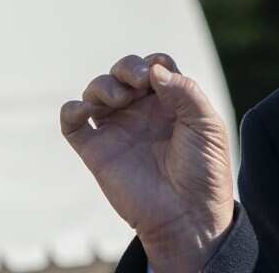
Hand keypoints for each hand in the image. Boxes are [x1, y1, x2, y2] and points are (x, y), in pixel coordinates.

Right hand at [61, 53, 234, 272]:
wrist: (187, 215)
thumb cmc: (203, 171)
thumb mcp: (206, 125)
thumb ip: (185, 91)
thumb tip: (154, 70)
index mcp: (171, 102)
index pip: (155, 67)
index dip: (154, 64)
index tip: (158, 78)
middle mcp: (142, 112)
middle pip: (124, 72)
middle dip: (127, 67)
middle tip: (138, 83)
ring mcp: (118, 129)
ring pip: (97, 89)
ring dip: (103, 84)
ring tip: (120, 99)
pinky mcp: (96, 150)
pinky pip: (72, 121)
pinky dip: (72, 108)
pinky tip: (86, 109)